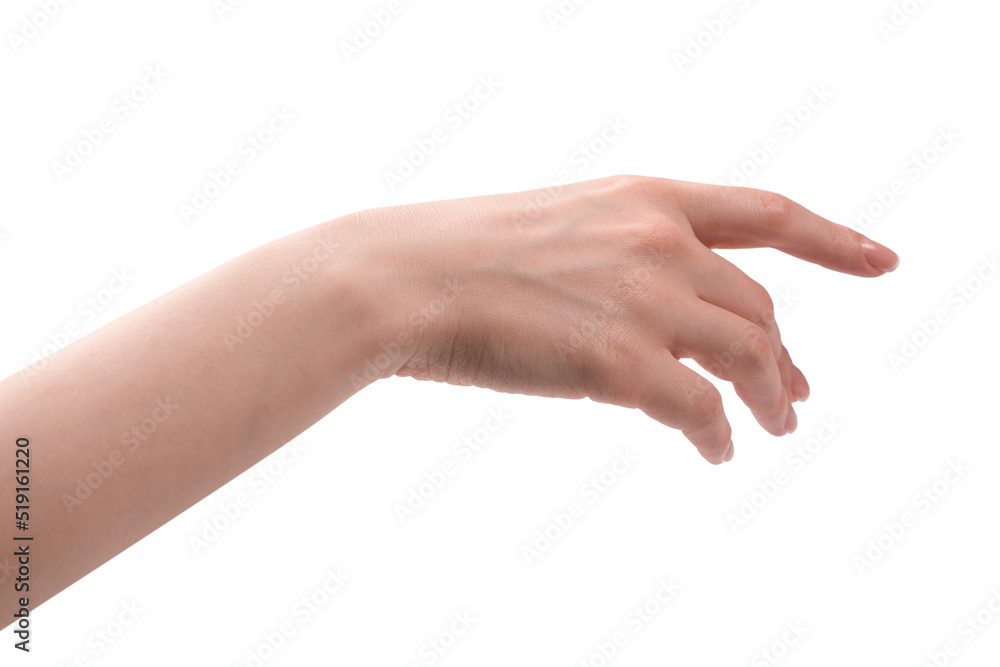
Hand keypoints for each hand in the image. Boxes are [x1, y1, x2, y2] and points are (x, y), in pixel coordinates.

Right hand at [350, 175, 898, 463]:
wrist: (401, 277)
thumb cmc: (460, 254)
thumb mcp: (561, 228)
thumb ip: (620, 259)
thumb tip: (661, 317)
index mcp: (644, 198)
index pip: (767, 213)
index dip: (834, 239)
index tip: (882, 261)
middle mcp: (660, 241)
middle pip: (760, 308)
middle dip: (786, 355)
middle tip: (795, 392)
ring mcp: (645, 298)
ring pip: (750, 356)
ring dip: (773, 398)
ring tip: (777, 426)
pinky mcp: (621, 360)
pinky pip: (702, 409)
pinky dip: (719, 434)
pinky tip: (716, 451)